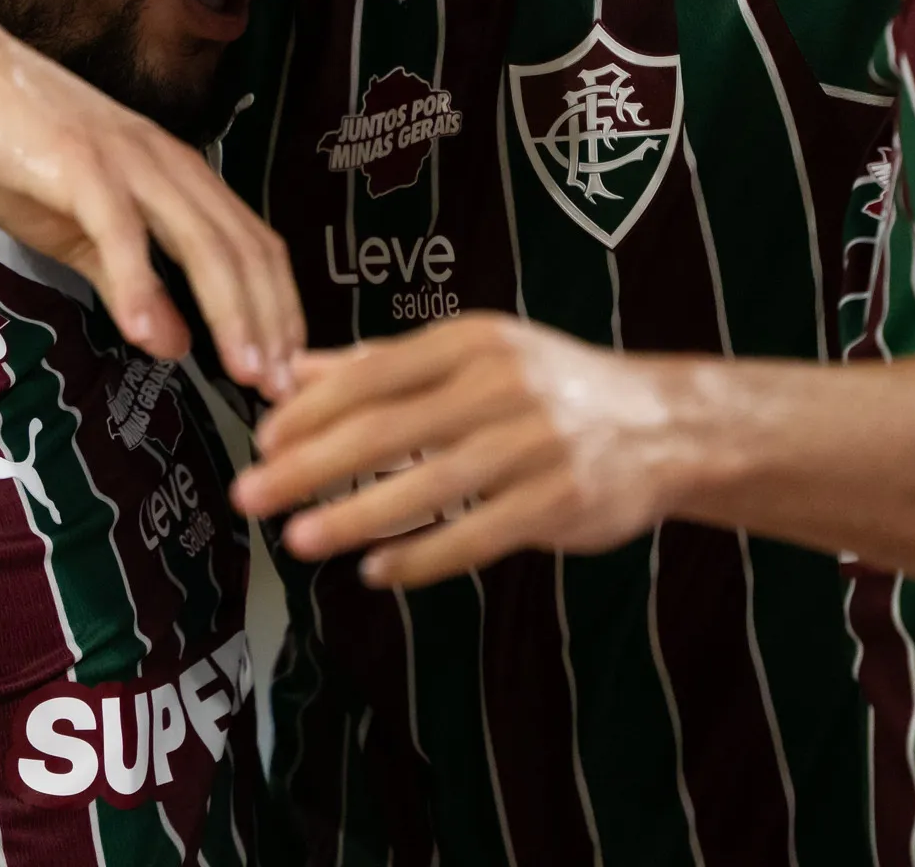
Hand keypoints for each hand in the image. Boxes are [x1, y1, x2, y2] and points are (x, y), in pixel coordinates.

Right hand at [0, 10, 302, 397]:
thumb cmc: (9, 143)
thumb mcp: (77, 228)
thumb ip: (129, 281)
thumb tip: (178, 345)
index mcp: (175, 173)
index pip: (251, 245)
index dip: (280, 310)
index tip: (292, 373)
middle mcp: (165, 162)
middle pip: (241, 249)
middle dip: (271, 324)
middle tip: (287, 391)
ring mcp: (124, 159)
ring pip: (200, 239)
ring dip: (229, 311)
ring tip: (245, 373)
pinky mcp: (76, 162)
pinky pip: (120, 229)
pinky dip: (141, 282)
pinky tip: (150, 335)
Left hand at [229, 314, 685, 588]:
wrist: (665, 425)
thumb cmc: (550, 387)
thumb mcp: (473, 355)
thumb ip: (383, 365)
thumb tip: (293, 373)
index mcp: (471, 342)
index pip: (373, 372)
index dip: (311, 408)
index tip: (261, 438)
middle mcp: (500, 386)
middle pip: (387, 428)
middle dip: (310, 464)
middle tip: (250, 495)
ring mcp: (534, 445)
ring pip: (429, 486)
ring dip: (357, 516)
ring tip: (299, 540)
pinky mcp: (560, 500)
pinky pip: (478, 534)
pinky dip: (424, 556)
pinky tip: (377, 571)